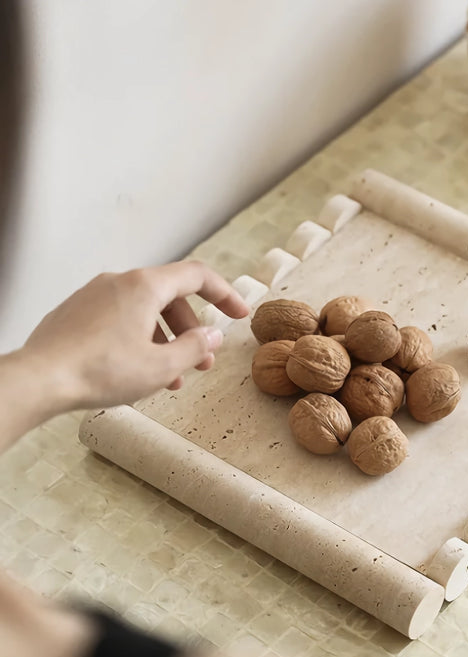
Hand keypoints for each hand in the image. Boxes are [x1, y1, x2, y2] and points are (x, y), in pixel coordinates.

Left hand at [21, 261, 248, 409]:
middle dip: (191, 331)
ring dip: (165, 340)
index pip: (198, 276)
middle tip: (202, 362)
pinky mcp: (76, 312)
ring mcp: (94, 295)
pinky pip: (119, 319)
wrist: (39, 380)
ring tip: (170, 377)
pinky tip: (137, 370)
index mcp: (145, 286)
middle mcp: (119, 282)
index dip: (225, 294)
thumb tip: (212, 336)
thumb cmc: (99, 371)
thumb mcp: (161, 366)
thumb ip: (194, 347)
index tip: (239, 314)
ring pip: (144, 311)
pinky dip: (138, 339)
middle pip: (171, 297)